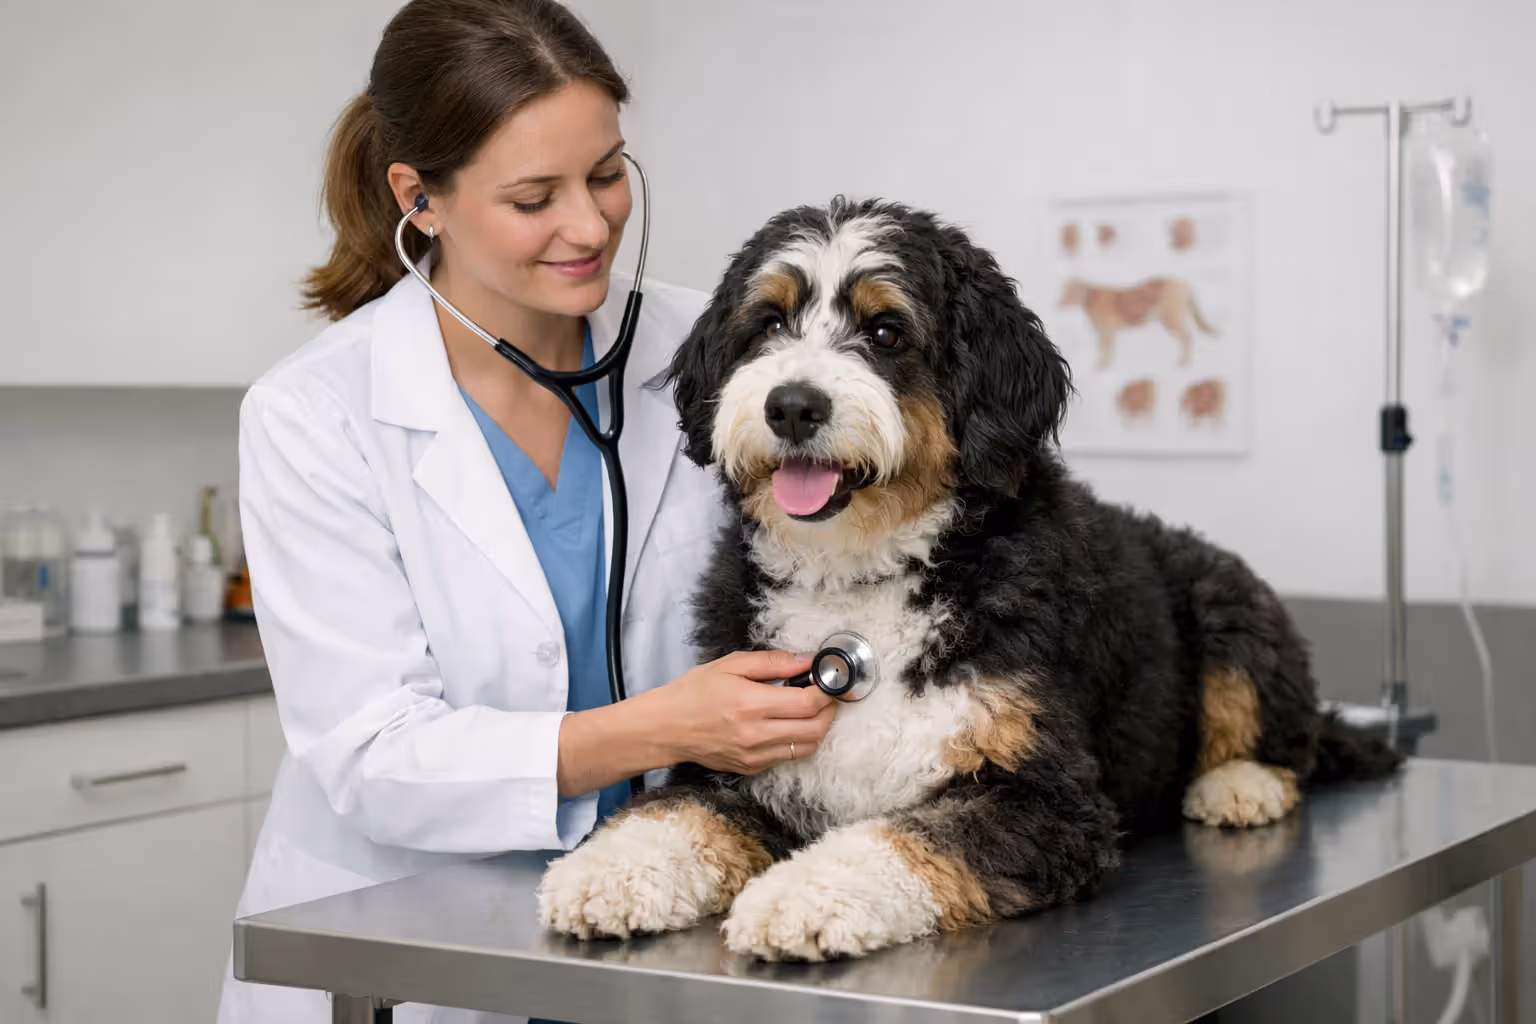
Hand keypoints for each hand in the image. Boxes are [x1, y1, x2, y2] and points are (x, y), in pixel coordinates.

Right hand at [639, 650, 836, 774]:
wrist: (665, 728)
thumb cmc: (693, 693)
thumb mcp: (729, 665)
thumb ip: (771, 662)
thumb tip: (804, 660)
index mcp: (750, 704)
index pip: (807, 704)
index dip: (826, 692)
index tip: (827, 682)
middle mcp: (755, 734)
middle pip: (815, 729)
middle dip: (828, 711)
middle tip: (824, 696)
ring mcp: (754, 755)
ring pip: (807, 747)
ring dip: (816, 728)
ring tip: (807, 710)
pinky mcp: (751, 767)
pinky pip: (787, 757)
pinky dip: (796, 741)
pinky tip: (786, 725)